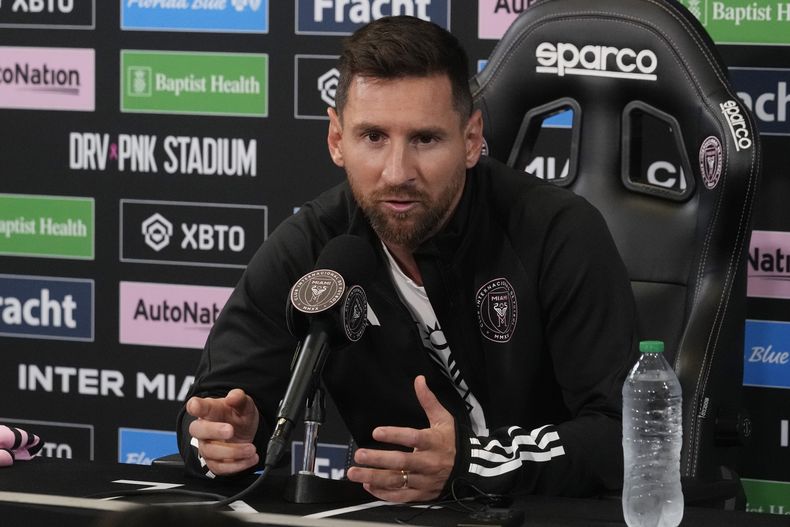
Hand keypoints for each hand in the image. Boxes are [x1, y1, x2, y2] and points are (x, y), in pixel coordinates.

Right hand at [186, 388, 259, 475]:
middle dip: (214, 431)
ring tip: (251, 448)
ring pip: (210, 452)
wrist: (244, 433)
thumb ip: (240, 398)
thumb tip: (233, 396)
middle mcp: (204, 429)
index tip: (196, 406)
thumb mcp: (244, 405)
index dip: (195, 406)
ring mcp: (206, 447)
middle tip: (231, 430)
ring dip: (233, 452)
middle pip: (198, 430)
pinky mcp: (213, 463)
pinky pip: (220, 468)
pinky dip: (237, 465)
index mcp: (209, 410)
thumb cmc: (238, 417)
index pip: (197, 406)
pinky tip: (250, 458)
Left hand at [346, 375, 455, 501]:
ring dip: (373, 478)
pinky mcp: (421, 494)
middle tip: (359, 455)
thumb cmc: (452, 441)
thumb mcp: (443, 418)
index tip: (376, 431)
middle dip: (378, 459)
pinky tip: (368, 486)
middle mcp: (428, 463)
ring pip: (397, 482)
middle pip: (401, 462)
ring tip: (354, 473)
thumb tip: (419, 380)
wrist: (469, 469)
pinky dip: (383, 494)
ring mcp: (424, 480)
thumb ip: (428, 400)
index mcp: (434, 442)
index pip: (413, 438)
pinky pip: (400, 497)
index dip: (395, 435)